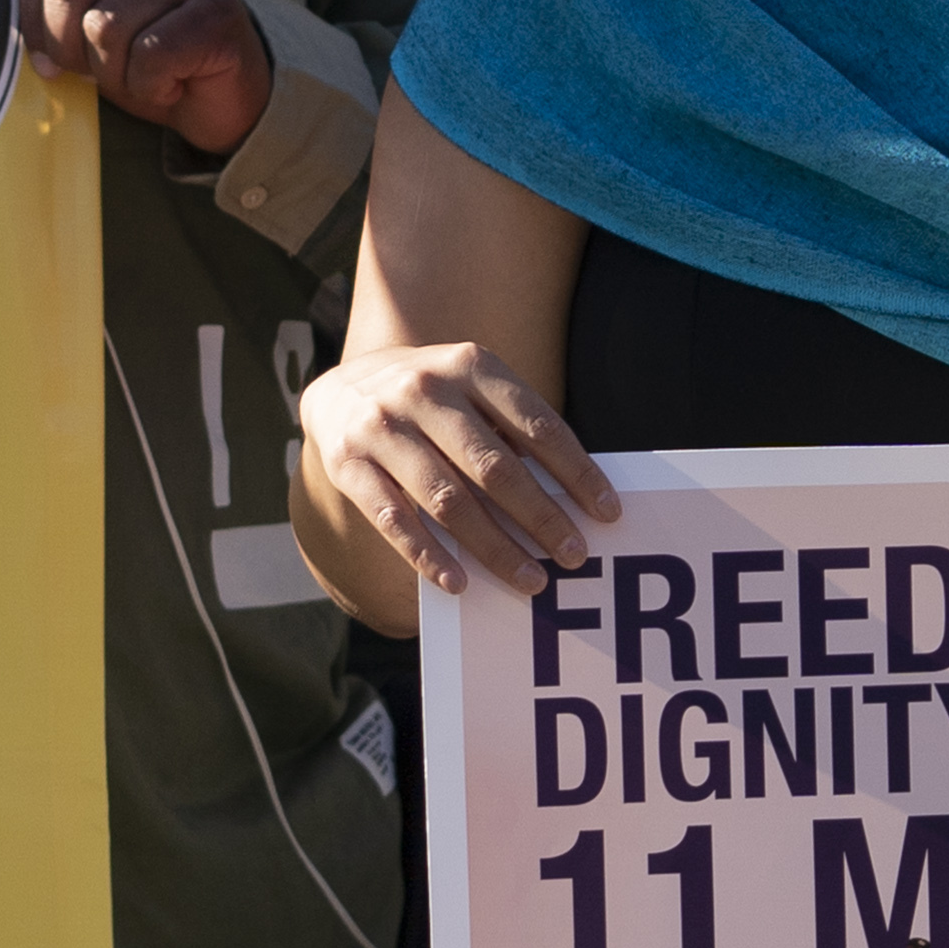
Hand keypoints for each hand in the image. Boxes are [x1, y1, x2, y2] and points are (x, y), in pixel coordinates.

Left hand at [16, 0, 274, 156]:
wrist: (226, 96)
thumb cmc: (150, 60)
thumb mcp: (92, 28)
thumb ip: (54, 10)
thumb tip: (5, 27)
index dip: (30, 19)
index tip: (50, 55)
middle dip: (65, 45)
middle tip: (94, 70)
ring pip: (105, 27)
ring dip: (115, 73)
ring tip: (142, 75)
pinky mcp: (218, 13)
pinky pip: (150, 56)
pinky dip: (150, 87)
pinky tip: (171, 84)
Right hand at [301, 337, 610, 599]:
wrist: (342, 385)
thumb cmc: (434, 397)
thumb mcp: (474, 387)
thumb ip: (513, 427)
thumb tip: (571, 495)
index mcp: (471, 365)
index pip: (537, 426)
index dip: (576, 472)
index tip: (606, 512)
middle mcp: (425, 390)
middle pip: (494, 467)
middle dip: (541, 516)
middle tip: (575, 556)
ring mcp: (382, 427)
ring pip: (448, 500)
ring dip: (494, 546)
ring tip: (531, 579)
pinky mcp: (347, 463)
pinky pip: (393, 519)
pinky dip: (428, 555)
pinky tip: (459, 582)